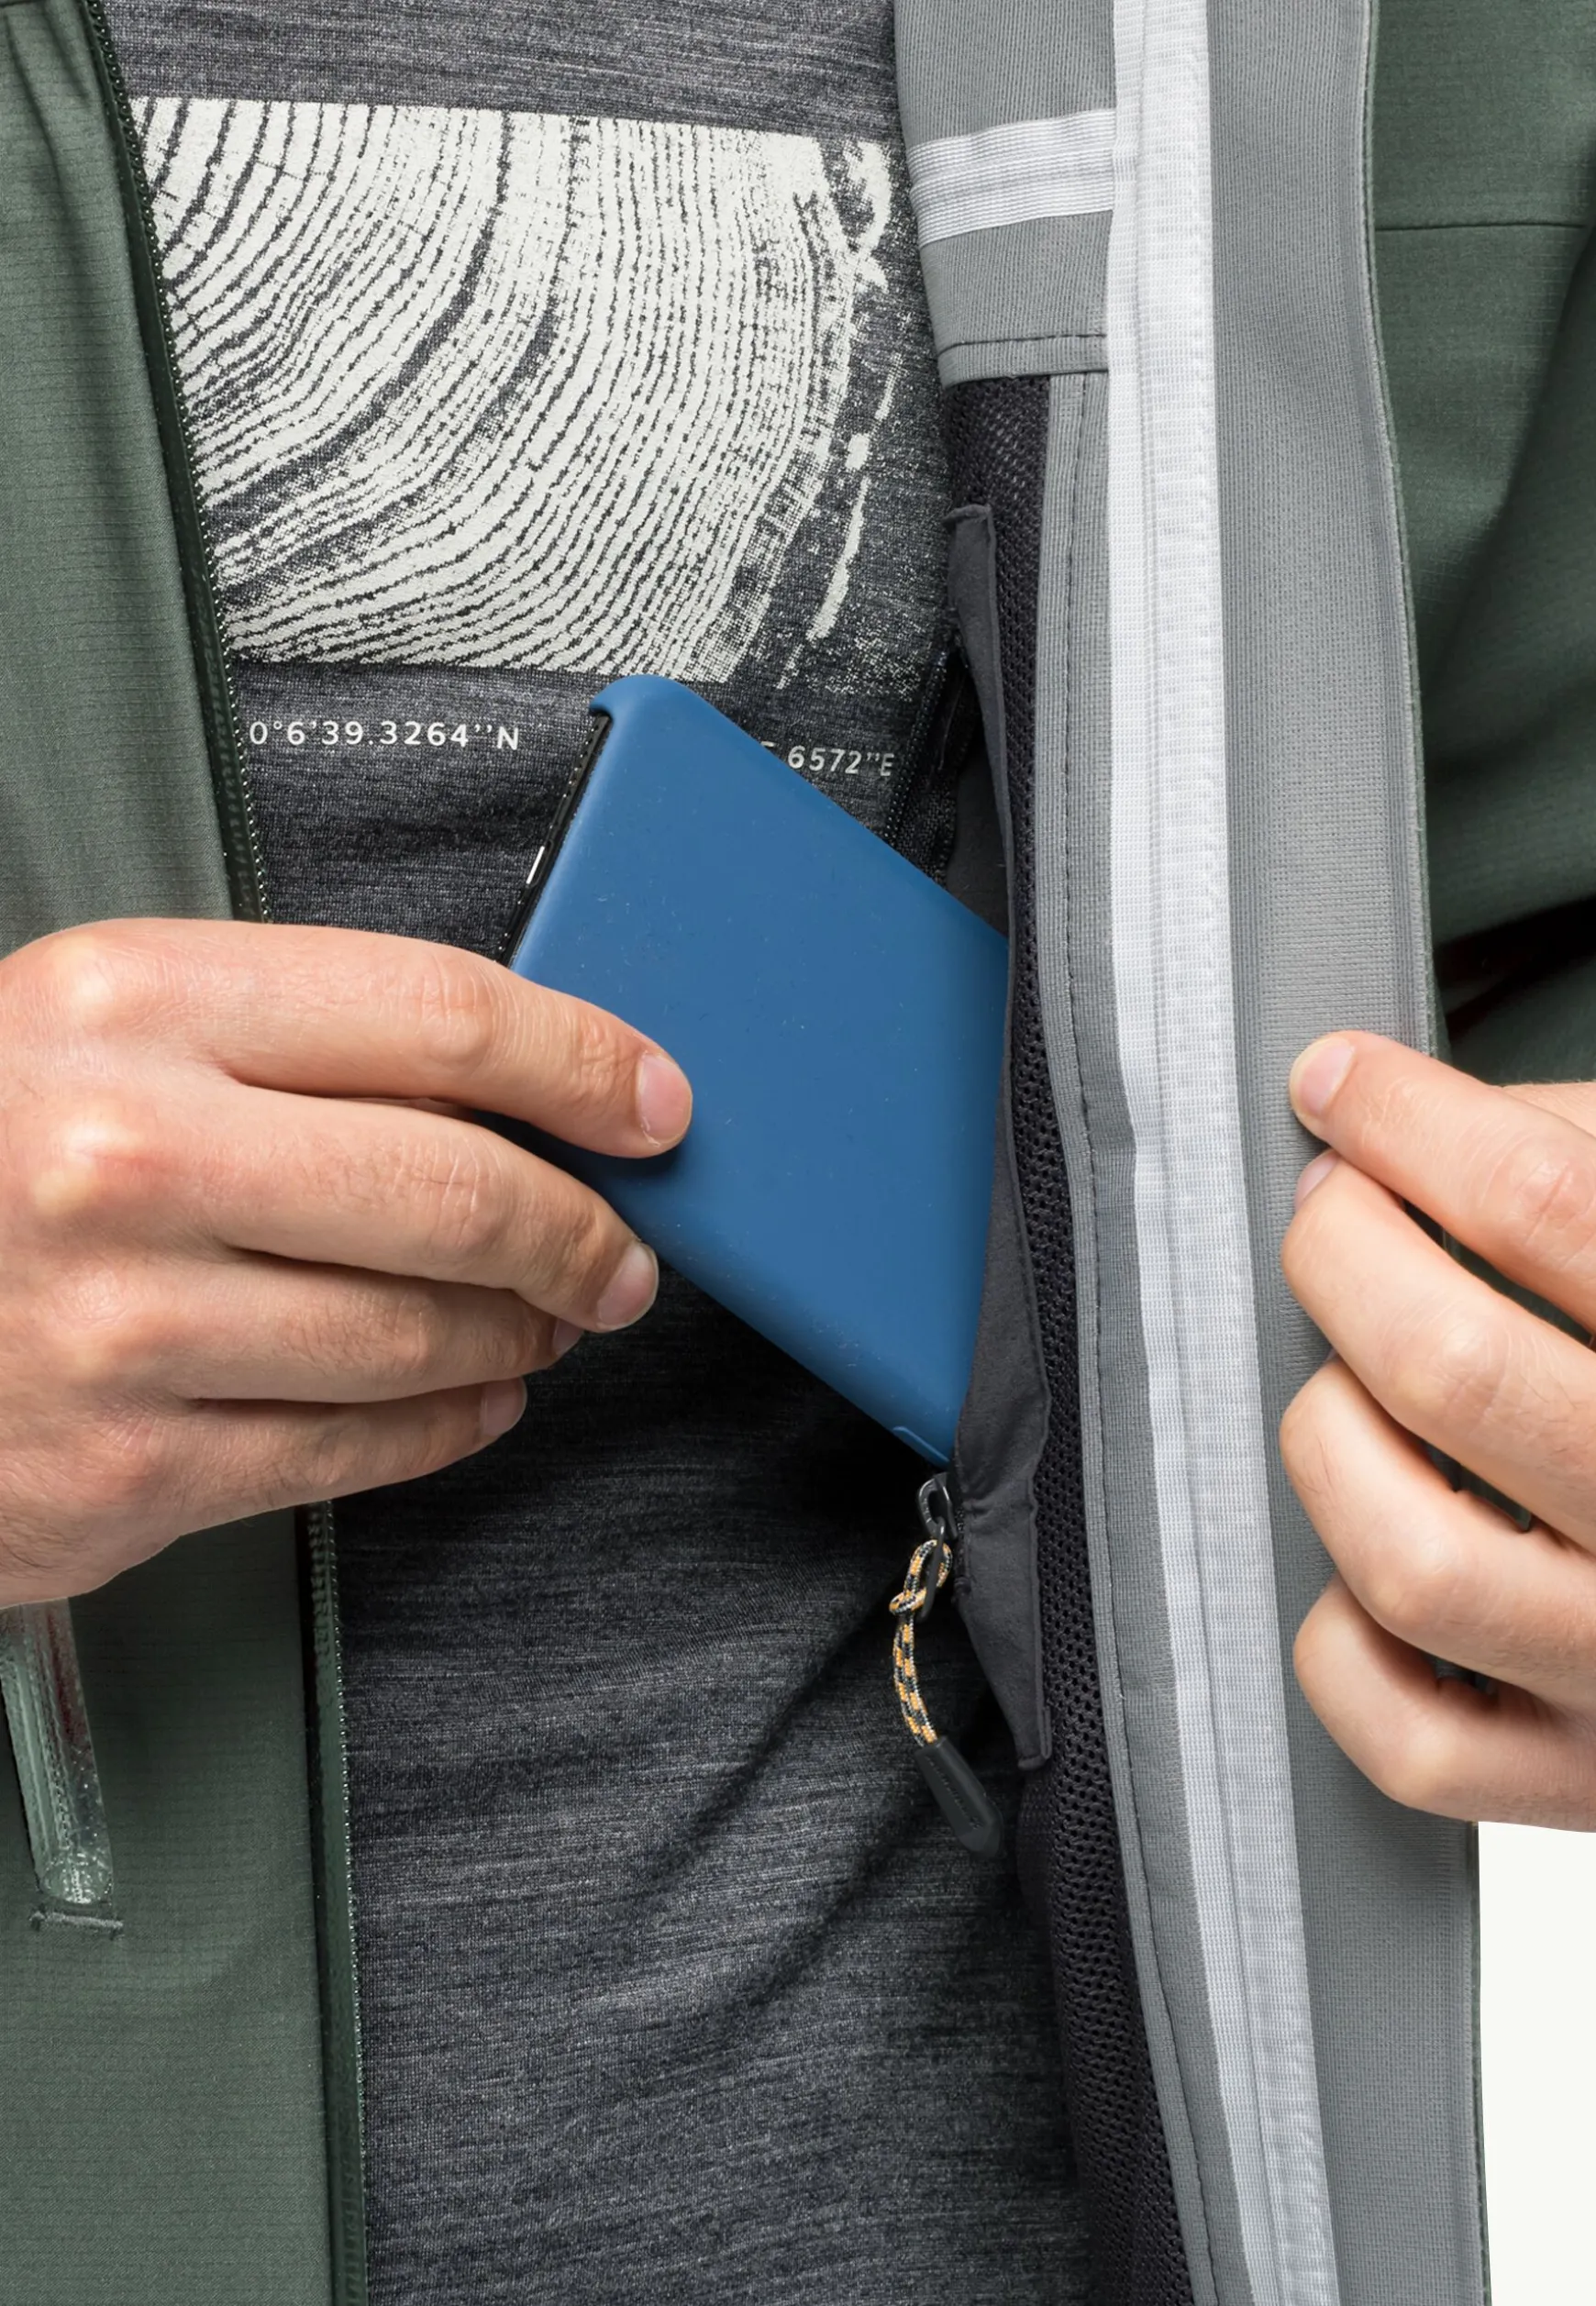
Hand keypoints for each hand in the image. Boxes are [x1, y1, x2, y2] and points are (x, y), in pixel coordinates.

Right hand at [0, 919, 690, 1603]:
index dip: (583, 1060)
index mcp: (131, 1001)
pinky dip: (449, 1424)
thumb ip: (292, 1038)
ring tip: (546, 1316)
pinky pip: (355, 1450)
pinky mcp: (123, 1473)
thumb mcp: (100, 1024)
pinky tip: (473, 1395)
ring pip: (423, 1336)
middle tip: (621, 1251)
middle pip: (458, 1190)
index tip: (650, 1101)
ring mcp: (122, 1328)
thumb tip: (515, 1088)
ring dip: (522, 1331)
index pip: (439, 1015)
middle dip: (581, 1229)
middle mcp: (126, 1157)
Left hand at [1281, 1030, 1595, 1825]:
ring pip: (1408, 1559)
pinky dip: (1342, 1639)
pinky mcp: (1578, 1782)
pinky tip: (1371, 1562)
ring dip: (1332, 1440)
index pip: (1549, 1206)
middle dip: (1344, 1254)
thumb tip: (1391, 1134)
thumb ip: (1571, 1163)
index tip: (1340, 1081)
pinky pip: (1406, 1738)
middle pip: (1452, 1368)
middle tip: (1332, 1212)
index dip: (1414, 1122)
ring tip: (1349, 1387)